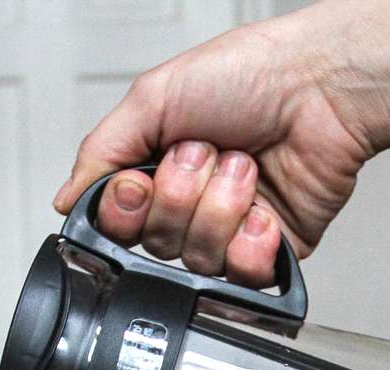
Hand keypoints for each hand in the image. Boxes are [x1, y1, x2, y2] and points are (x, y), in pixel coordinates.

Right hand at [52, 15, 375, 286]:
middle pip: (156, 244)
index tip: (141, 179)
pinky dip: (250, 241)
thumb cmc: (250, 74)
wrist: (321, 86)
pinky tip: (263, 209)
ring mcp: (230, 231)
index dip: (127, 209)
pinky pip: (242, 276)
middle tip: (206, 153)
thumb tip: (68, 200)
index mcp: (157, 169)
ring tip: (245, 167)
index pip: (117, 222)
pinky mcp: (269, 252)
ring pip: (198, 260)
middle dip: (182, 195)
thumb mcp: (153, 97)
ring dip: (221, 207)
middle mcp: (191, 204)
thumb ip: (102, 152)